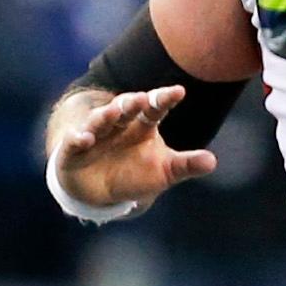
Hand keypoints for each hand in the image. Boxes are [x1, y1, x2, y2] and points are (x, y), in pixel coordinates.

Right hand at [48, 87, 216, 215]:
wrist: (100, 194)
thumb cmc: (135, 175)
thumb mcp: (164, 172)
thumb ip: (185, 165)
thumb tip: (212, 162)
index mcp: (142, 126)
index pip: (155, 108)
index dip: (165, 99)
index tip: (179, 91)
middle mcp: (118, 125)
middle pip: (126, 108)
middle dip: (132, 103)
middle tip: (141, 99)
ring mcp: (95, 135)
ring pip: (100, 120)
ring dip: (106, 116)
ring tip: (113, 112)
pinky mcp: (73, 150)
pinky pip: (74, 142)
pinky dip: (78, 138)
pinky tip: (85, 139)